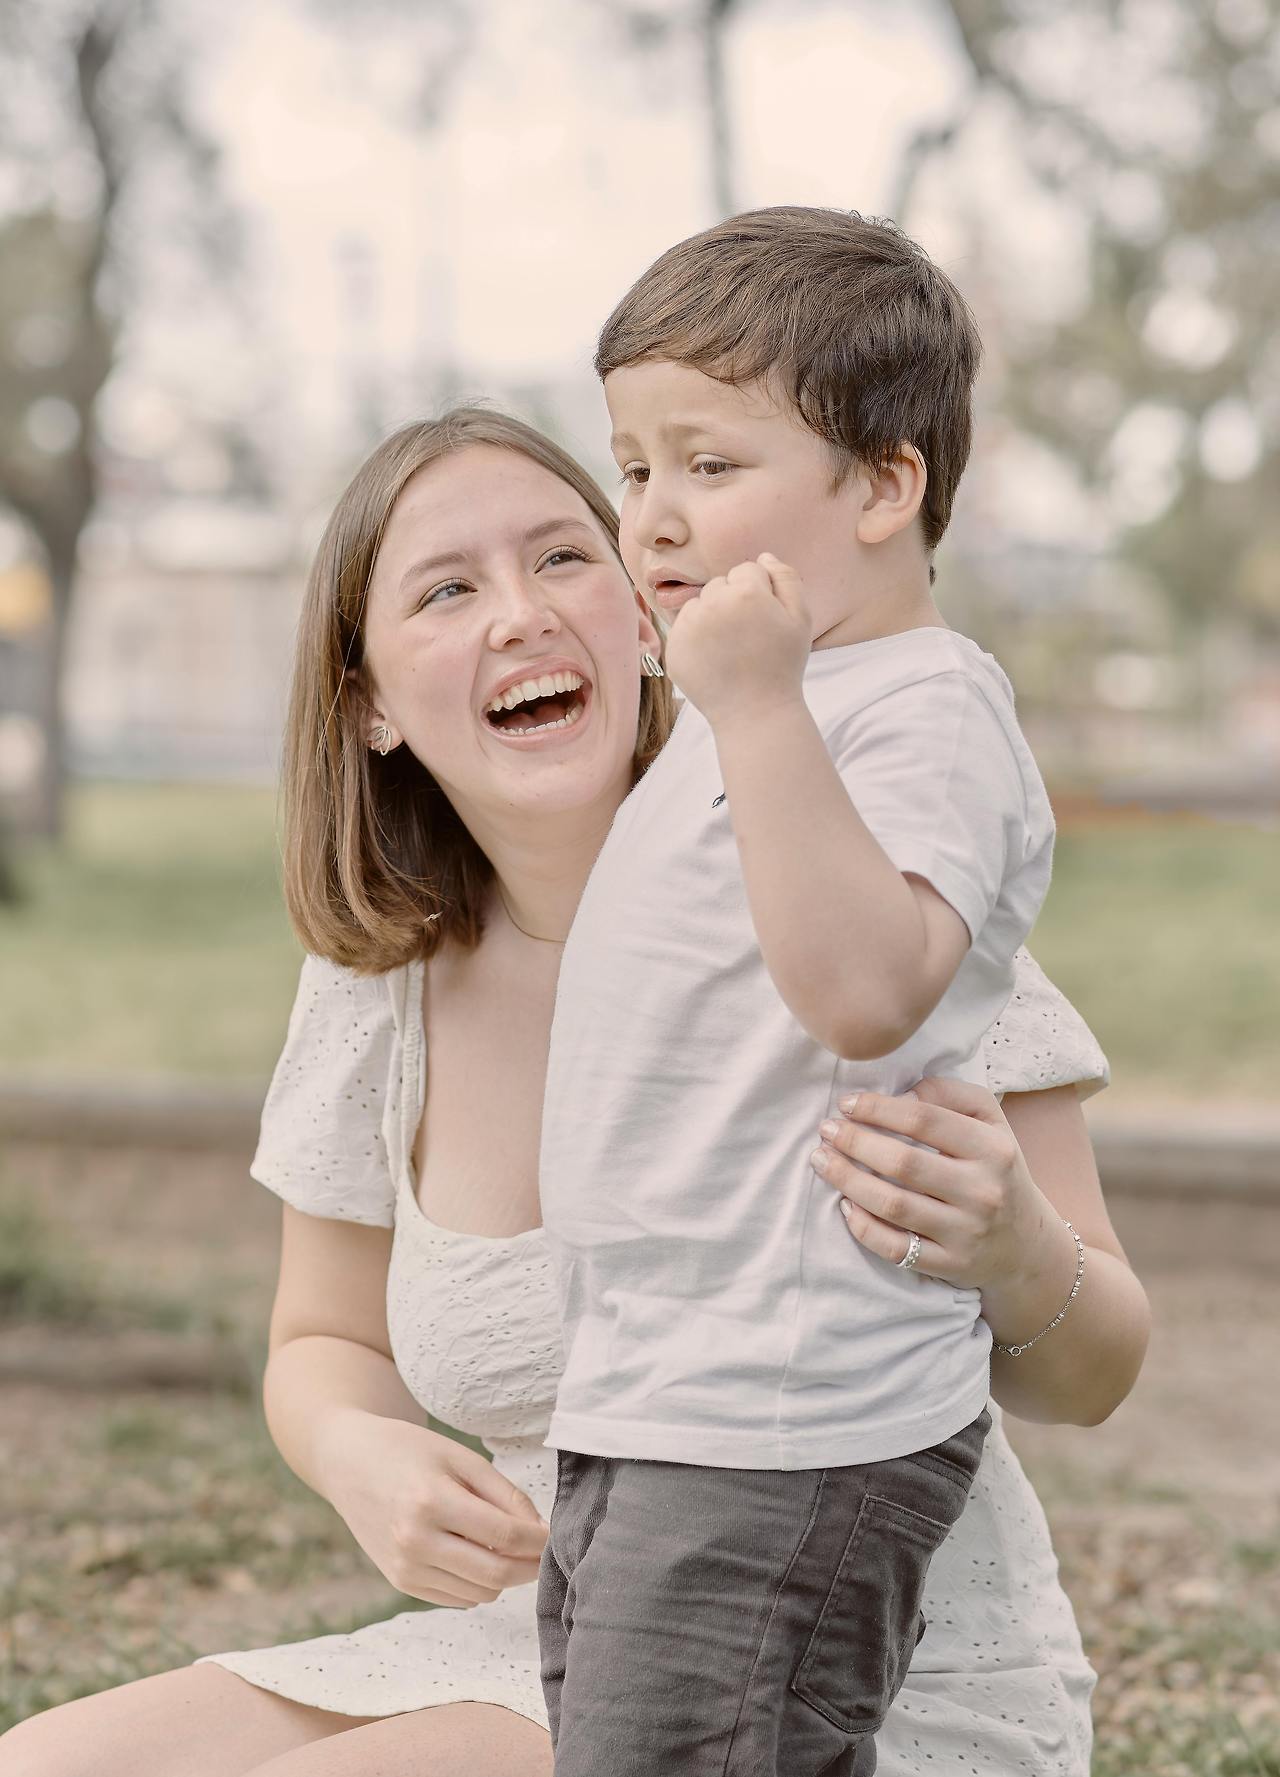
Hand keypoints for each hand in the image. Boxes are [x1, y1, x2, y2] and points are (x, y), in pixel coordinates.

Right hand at [319, 1408, 547, 1607]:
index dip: (537, 1541)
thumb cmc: (409, 1451)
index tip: (553, 1536)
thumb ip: (504, 1494)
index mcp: (432, 1502)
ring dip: (503, 1577)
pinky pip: (456, 1598)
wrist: (349, 1463)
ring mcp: (405, 1568)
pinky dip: (477, 1584)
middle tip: (543, 1552)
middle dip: (529, 1567)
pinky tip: (476, 1556)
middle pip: (494, 1573)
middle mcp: (415, 1542)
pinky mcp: (400, 1582)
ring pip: (479, 1593)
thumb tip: (538, 1531)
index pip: (502, 1536)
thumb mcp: (461, 1457)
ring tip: (505, 1547)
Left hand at [663, 553, 810, 726]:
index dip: (760, 593)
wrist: (754, 713)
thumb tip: (764, 557)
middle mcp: (712, 604)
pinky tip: (714, 658)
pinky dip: (696, 637)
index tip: (765, 619)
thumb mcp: (800, 619)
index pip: (747, 570)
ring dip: (712, 617)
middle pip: (719, 584)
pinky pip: (683, 627)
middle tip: (748, 636)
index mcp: (746, 593)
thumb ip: (786, 578)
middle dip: (733, 601)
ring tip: (731, 648)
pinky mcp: (674, 646)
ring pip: (699, 603)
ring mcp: (688, 626)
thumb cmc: (782, 665)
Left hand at [810, 1077, 1045, 1290]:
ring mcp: (966, 1233)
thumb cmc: (995, 1170)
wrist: (1027, 1244)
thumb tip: (901, 1093)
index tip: (847, 1104)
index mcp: (993, 1149)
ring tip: (822, 1160)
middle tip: (826, 1130)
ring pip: (893, 1205)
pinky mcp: (949, 1266)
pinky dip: (863, 1227)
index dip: (878, 1108)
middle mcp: (982, 1191)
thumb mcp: (990, 1123)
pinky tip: (845, 1205)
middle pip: (903, 1163)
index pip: (924, 1119)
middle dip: (854, 1142)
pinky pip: (894, 1248)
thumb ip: (949, 1094)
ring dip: (847, 1180)